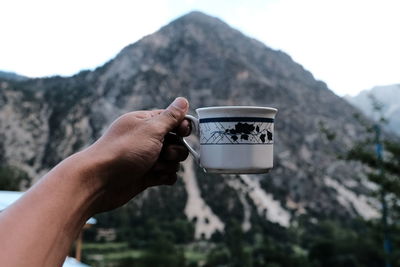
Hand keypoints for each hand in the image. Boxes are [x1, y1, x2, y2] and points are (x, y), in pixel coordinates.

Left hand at [83, 97, 190, 212]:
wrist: (98, 181)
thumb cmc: (123, 151)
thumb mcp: (150, 129)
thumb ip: (170, 117)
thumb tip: (183, 100)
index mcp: (145, 123)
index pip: (172, 120)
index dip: (181, 126)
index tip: (183, 132)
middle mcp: (147, 139)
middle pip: (176, 141)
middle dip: (175, 149)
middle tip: (163, 153)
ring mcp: (147, 158)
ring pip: (173, 160)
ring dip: (169, 164)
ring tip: (155, 167)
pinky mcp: (146, 176)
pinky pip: (167, 175)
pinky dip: (166, 177)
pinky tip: (157, 177)